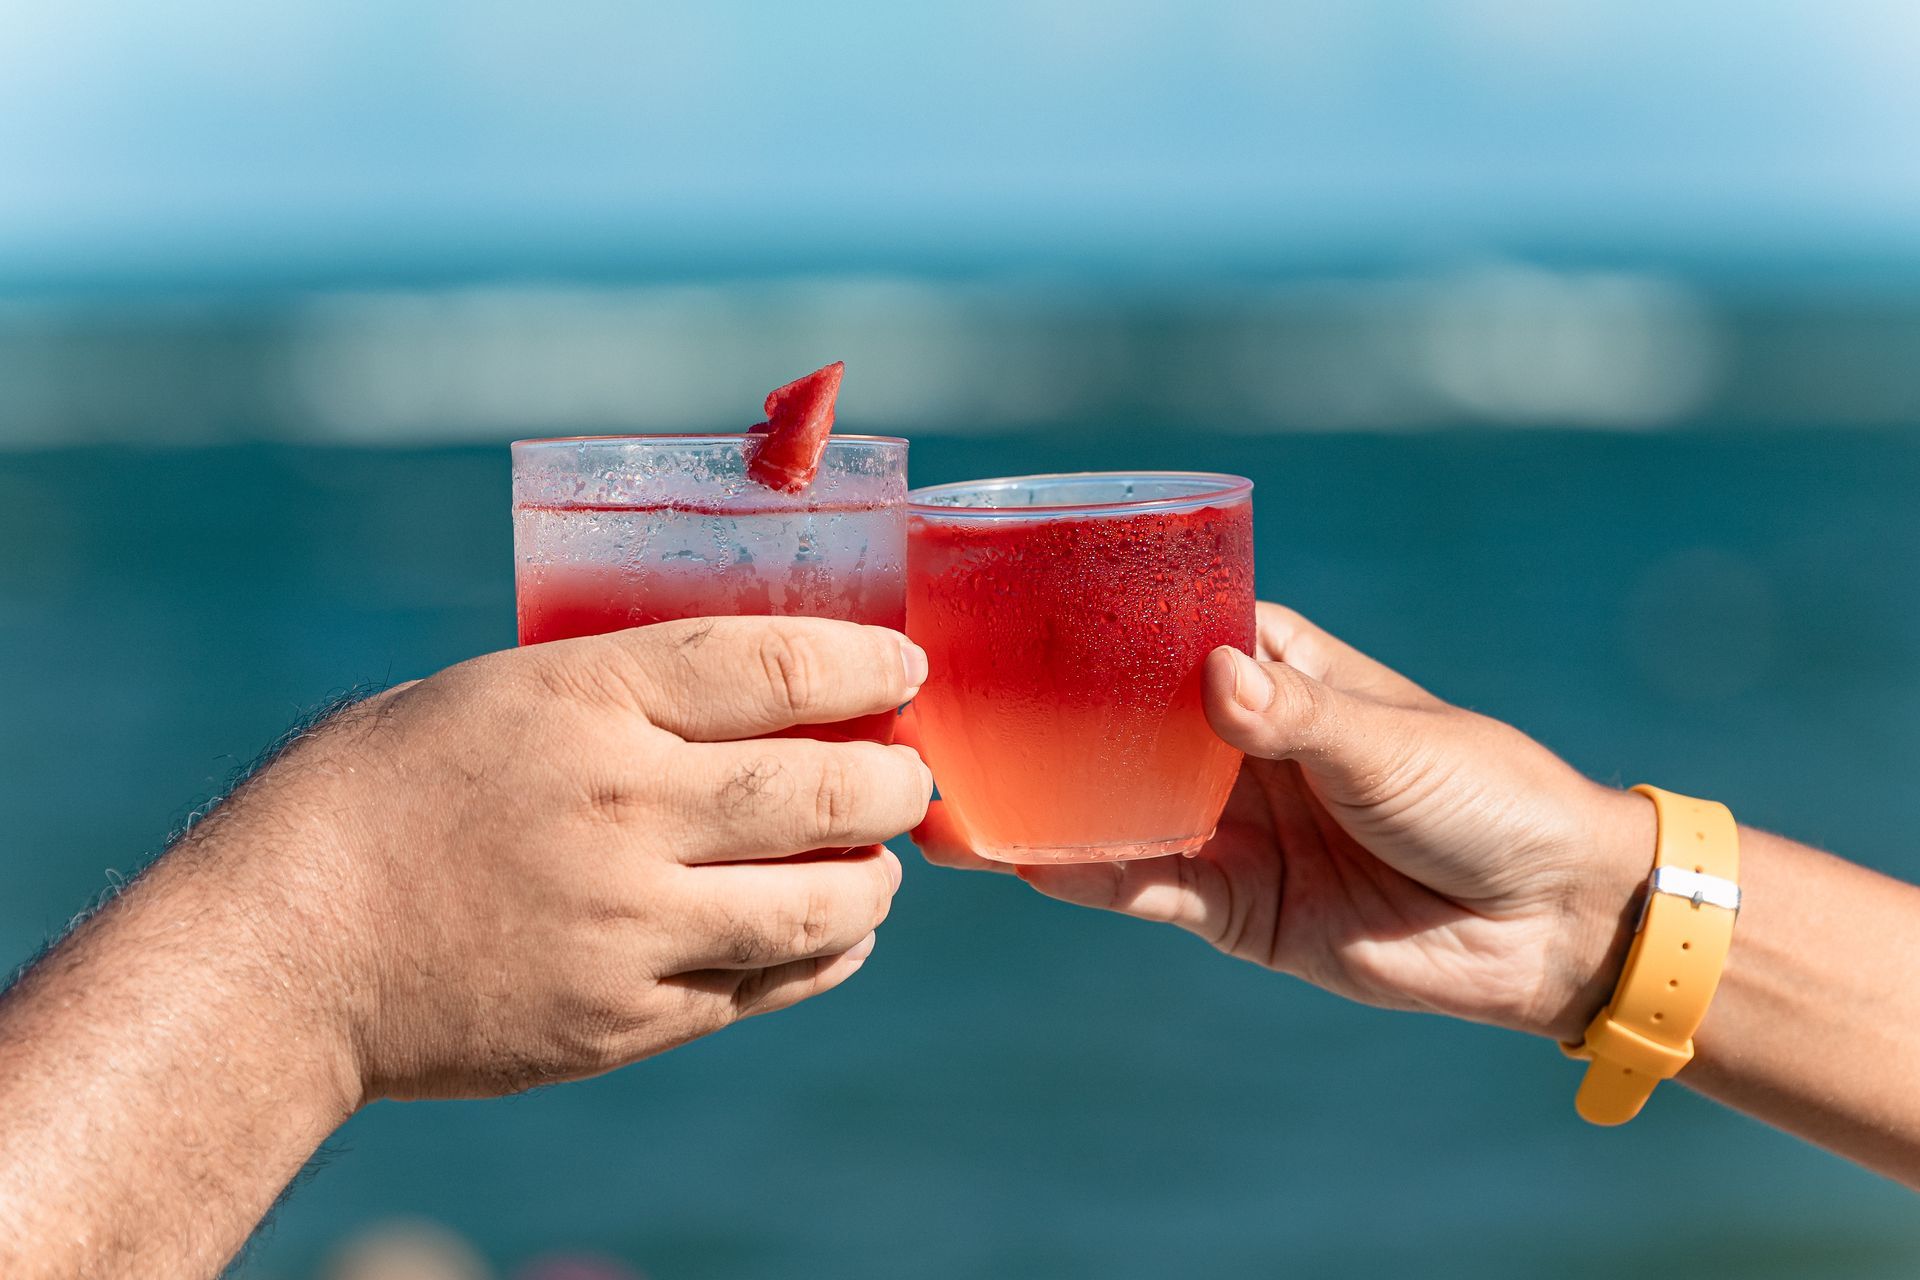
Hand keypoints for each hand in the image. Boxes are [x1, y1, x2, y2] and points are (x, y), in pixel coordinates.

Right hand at [226, 616, 931, 1103]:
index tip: (904, 666)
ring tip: (878, 860)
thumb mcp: (489, 694)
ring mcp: (627, 924)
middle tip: (908, 775)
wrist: (279, 955)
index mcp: (583, 701)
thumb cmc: (372, 797)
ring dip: (873, 877)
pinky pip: (764, 984)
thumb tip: (747, 699)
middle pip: (820, 791)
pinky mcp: (623, 1017)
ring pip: (816, 901)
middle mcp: (621, 809)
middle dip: (894, 781)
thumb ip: (615, 693)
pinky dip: (822, 952)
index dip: (863, 664)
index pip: (774, 667)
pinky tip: (835, 929)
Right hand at [912, 603, 1651, 1040]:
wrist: (1549, 924)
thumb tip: (1212, 676)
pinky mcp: (1231, 904)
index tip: (1009, 602)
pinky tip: (1011, 857)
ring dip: (1039, 802)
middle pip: (1118, 725)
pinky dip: (1077, 875)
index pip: (1167, 632)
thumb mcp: (1391, 743)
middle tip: (946, 703)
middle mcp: (1236, 745)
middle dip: (1043, 718)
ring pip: (1110, 808)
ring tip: (948, 786)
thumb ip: (1297, 718)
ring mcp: (1228, 825)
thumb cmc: (1486, 795)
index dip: (1095, 621)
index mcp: (1279, 675)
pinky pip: (1139, 884)